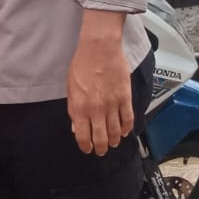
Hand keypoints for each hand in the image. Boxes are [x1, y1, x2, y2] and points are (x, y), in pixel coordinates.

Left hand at [67, 10, 133, 156]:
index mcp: (79, 108)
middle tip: (102, 151)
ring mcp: (112, 105)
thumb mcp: (71, 87)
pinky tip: (125, 131)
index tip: (88, 149)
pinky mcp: (125, 97)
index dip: (86, 146)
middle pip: (101, 138)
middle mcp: (96, 110)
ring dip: (115, 140)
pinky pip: (128, 119)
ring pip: (115, 131)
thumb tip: (76, 125)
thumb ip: (73, 108)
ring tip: (114, 143)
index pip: (83, 136)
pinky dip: (127, 128)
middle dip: (101, 148)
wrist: (100, 48)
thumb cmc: (82, 63)